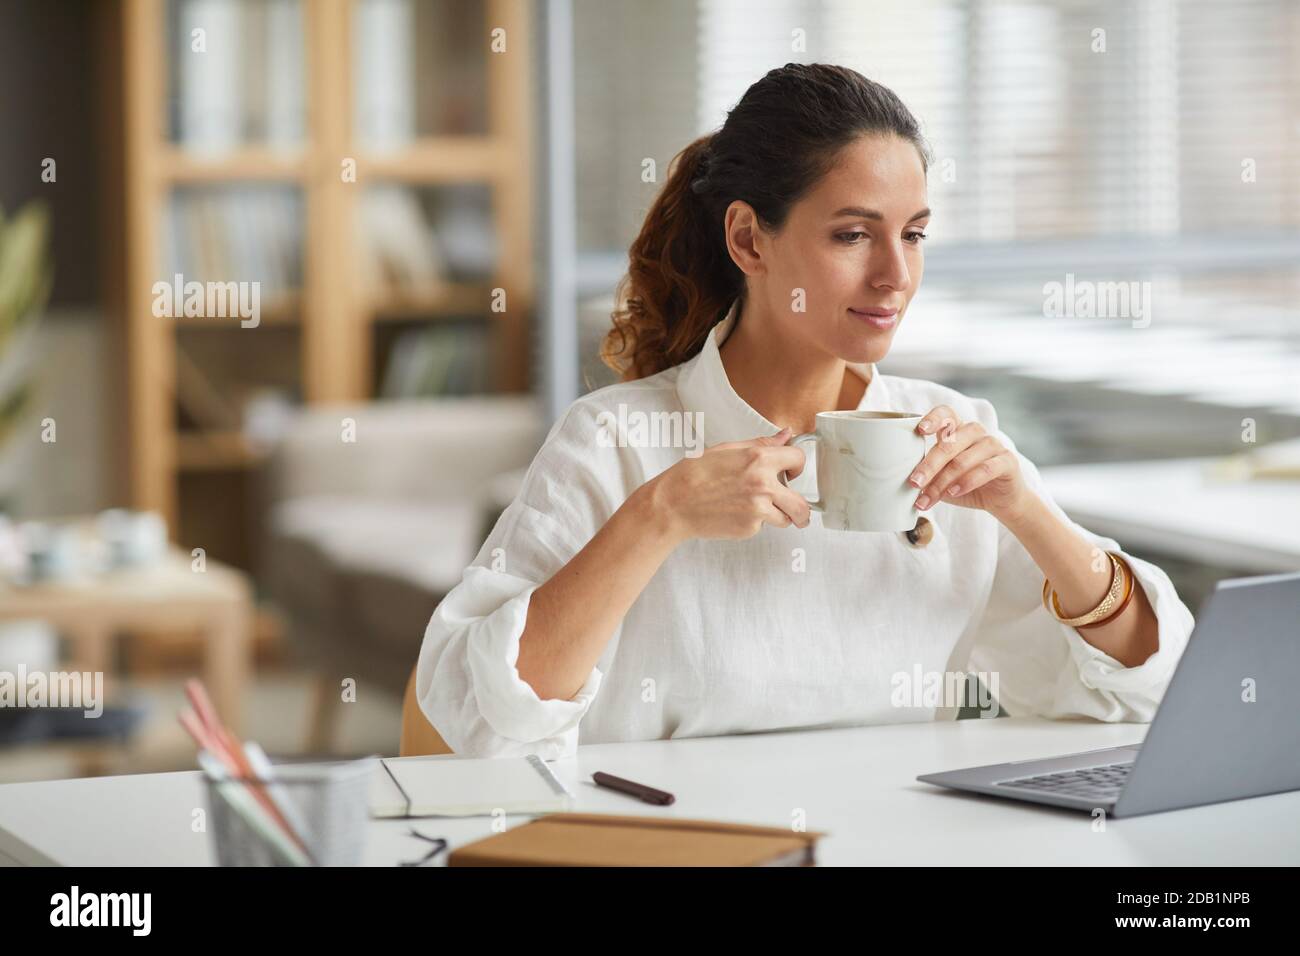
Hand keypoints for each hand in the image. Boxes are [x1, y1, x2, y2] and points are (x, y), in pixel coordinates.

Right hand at [641, 426, 811, 541]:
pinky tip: (735, 513)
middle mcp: (763, 485)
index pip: (798, 459)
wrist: (673, 503)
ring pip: (786, 519)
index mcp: (759, 460)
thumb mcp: (727, 449)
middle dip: (802, 509)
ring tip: (758, 509)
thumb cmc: (694, 474)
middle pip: (802, 504)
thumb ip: (761, 444)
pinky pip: (762, 526)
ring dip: (778, 516)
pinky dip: (754, 522)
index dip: (797, 464)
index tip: (793, 471)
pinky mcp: (749, 529)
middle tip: (798, 511)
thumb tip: (785, 435)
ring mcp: (758, 510)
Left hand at [907, 405, 1030, 521]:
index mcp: (957, 430)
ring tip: (930, 497)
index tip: (920, 430)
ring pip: (963, 459)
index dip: (933, 418)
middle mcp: (975, 432)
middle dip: (928, 466)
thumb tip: (904, 482)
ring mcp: (993, 444)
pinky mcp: (1008, 460)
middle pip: (948, 443)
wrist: (1001, 500)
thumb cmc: (966, 485)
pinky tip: (954, 492)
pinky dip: (967, 482)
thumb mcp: (941, 479)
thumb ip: (927, 475)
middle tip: (913, 483)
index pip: (946, 414)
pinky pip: (985, 469)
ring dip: (943, 481)